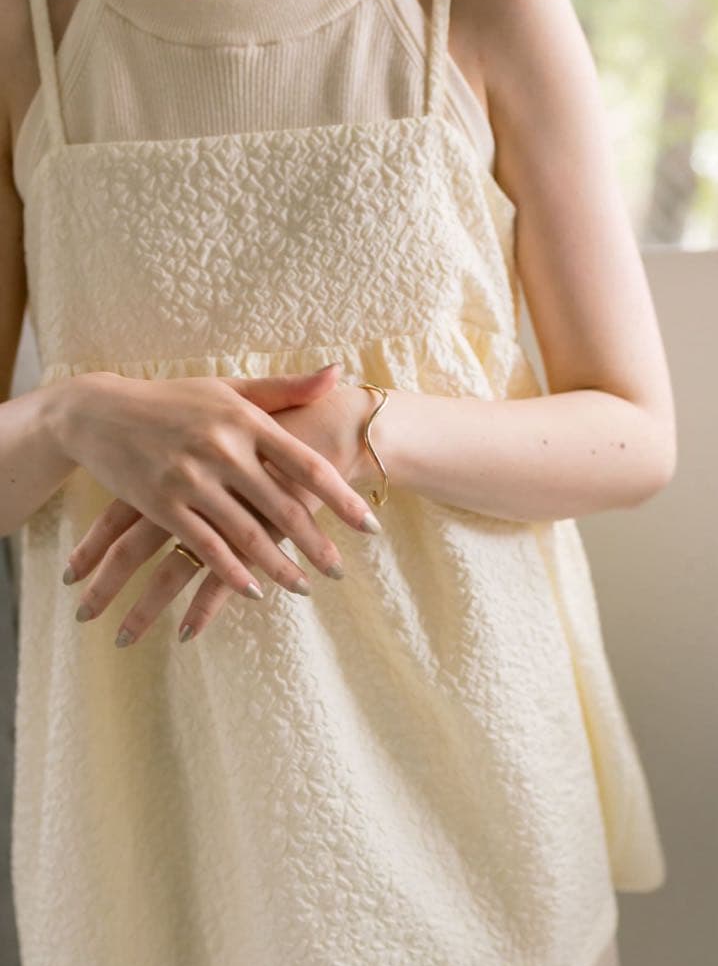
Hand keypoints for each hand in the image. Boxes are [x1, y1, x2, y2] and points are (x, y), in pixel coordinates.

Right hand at [62, 381, 380, 647]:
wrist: (98, 411)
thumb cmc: (175, 399)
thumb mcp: (231, 388)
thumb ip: (286, 388)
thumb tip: (338, 374)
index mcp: (247, 420)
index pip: (307, 465)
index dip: (343, 500)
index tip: (370, 528)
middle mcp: (223, 449)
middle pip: (284, 508)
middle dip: (317, 546)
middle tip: (340, 572)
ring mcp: (190, 478)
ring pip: (247, 534)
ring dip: (280, 568)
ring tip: (306, 587)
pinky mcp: (160, 503)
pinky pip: (205, 546)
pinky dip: (231, 573)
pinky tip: (254, 591)